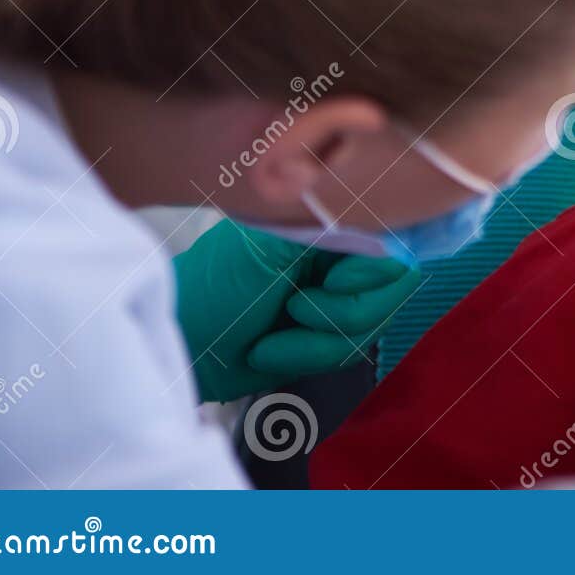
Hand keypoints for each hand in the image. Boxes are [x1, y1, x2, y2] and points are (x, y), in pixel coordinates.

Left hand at [173, 219, 421, 403]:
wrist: (180, 346)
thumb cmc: (212, 290)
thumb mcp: (270, 247)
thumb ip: (332, 229)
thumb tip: (387, 232)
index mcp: (328, 217)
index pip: (394, 241)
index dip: (371, 272)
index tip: (332, 280)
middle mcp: (340, 251)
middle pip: (392, 288)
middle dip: (343, 314)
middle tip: (294, 310)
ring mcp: (337, 292)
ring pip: (375, 323)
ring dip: (321, 342)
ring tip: (275, 336)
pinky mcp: (329, 332)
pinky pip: (354, 350)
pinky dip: (312, 357)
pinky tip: (273, 350)